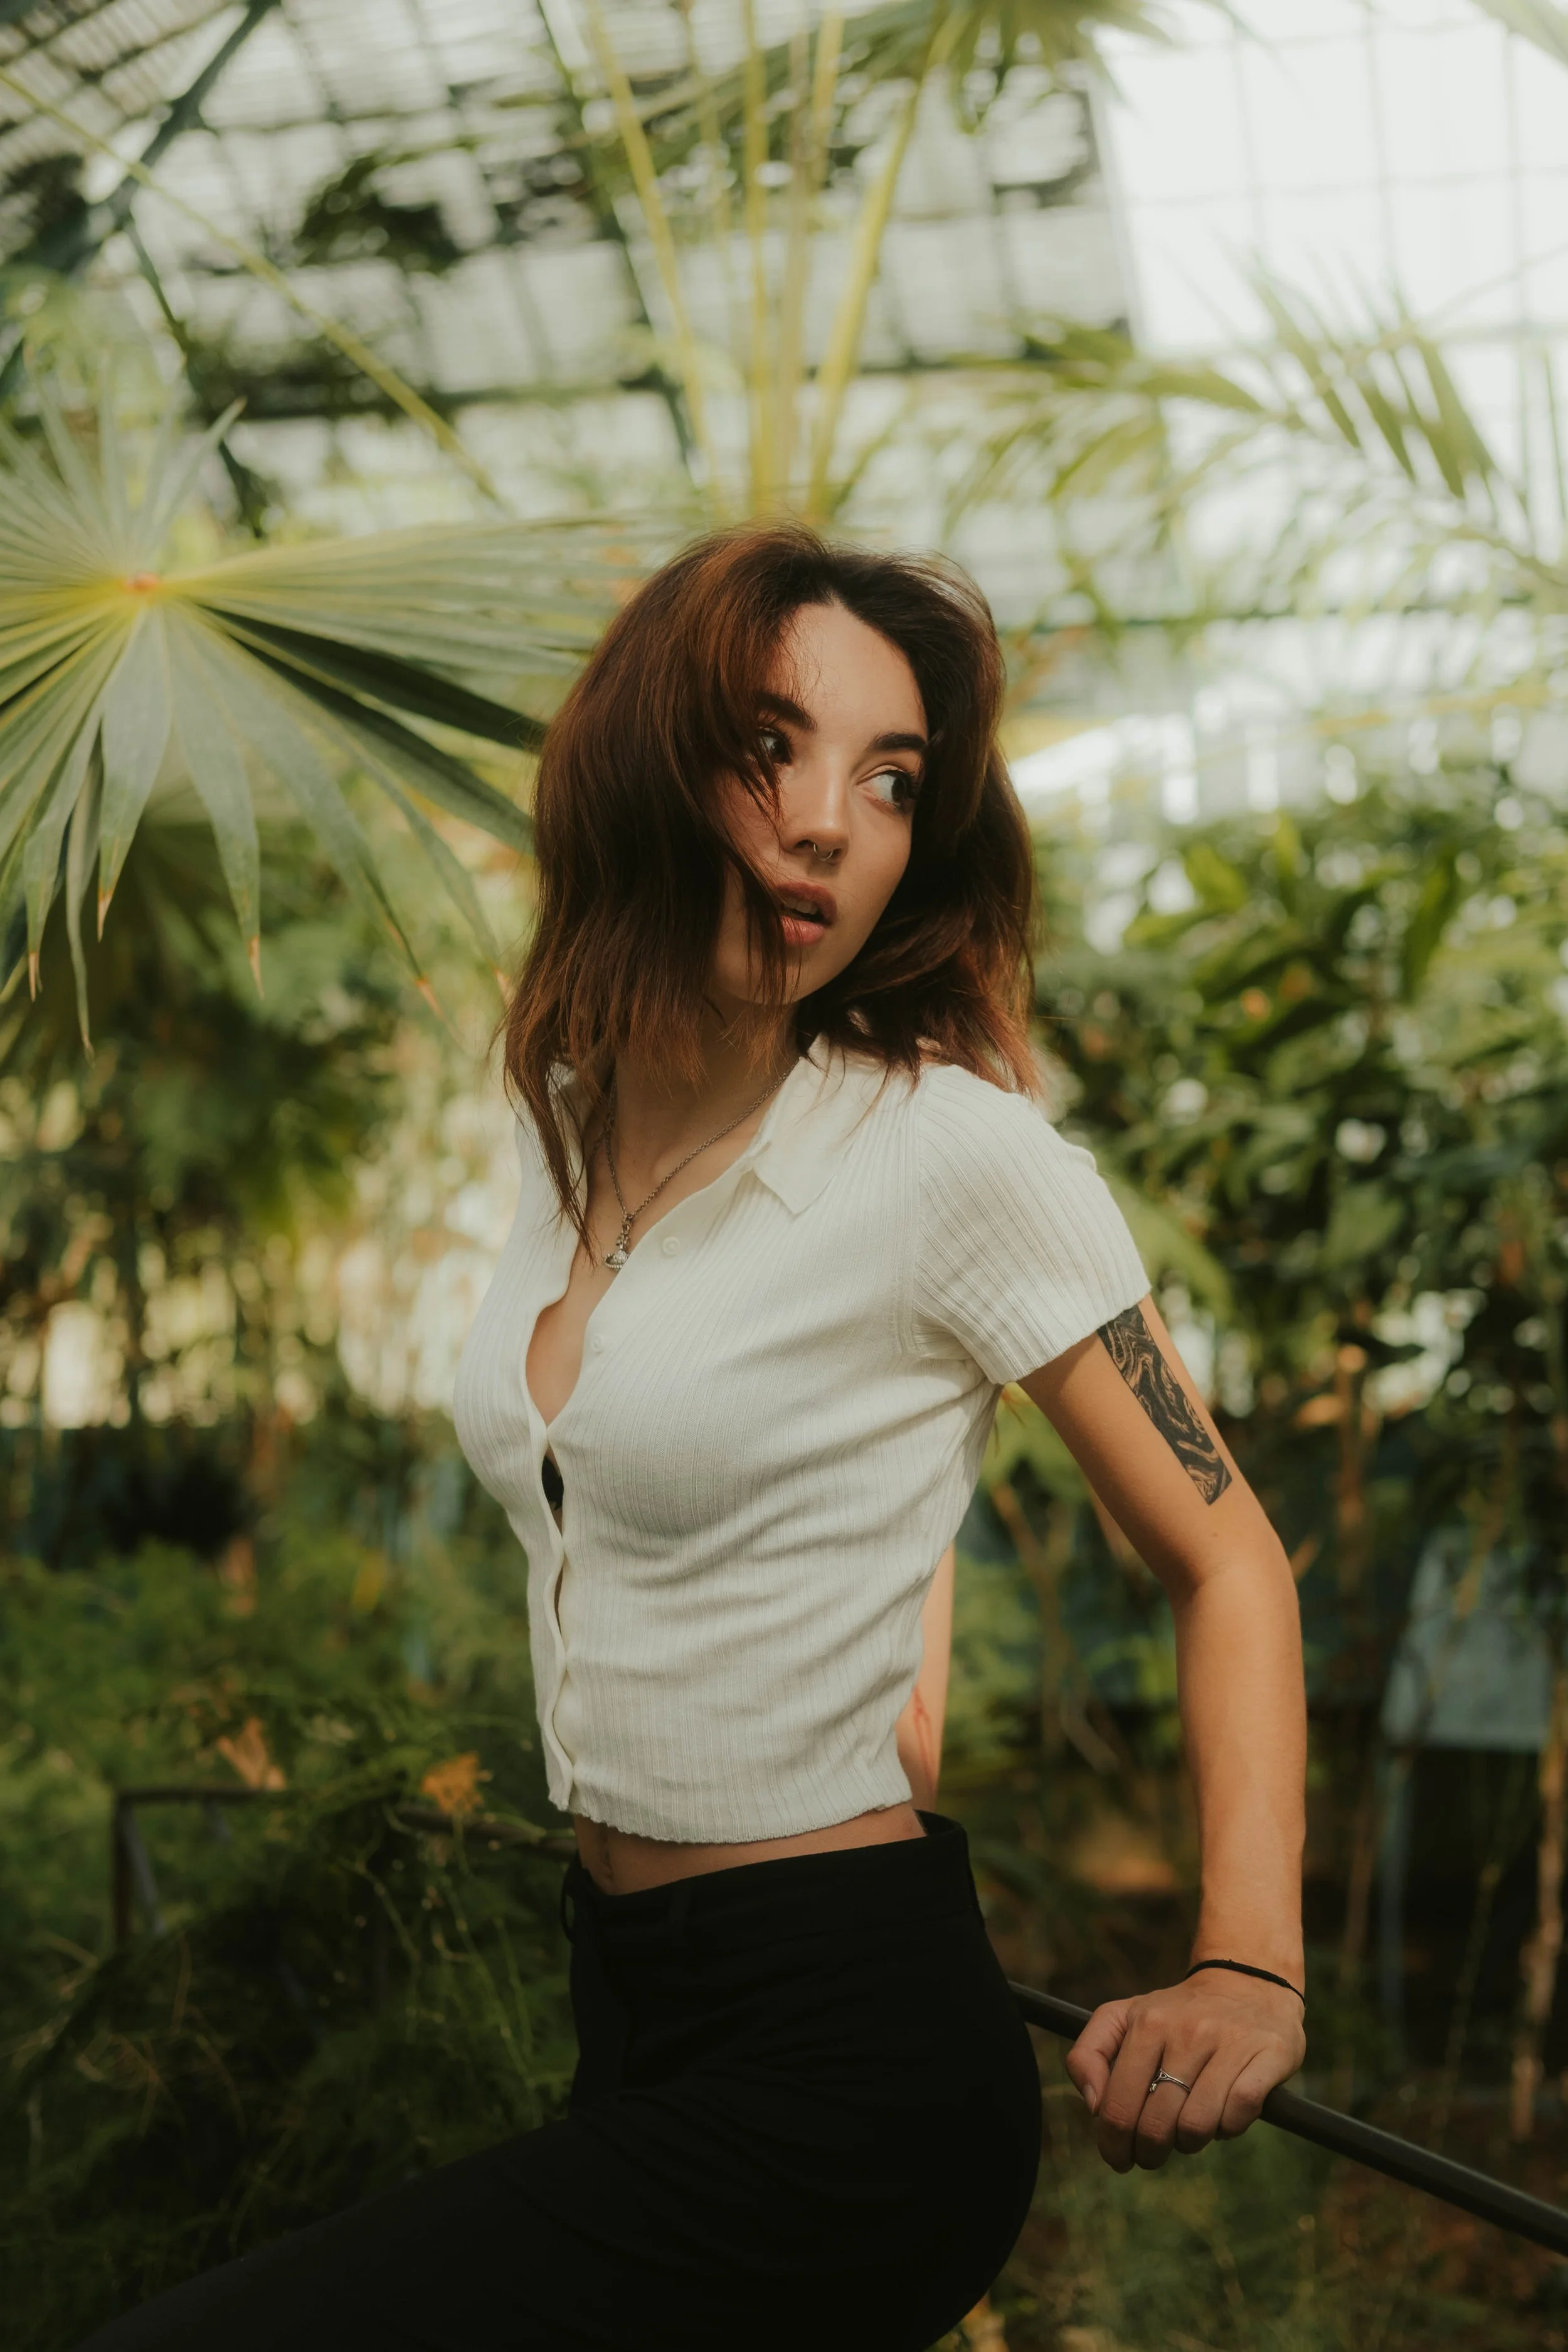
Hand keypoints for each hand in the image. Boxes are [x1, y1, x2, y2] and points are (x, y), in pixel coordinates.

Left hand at [1063, 1971, 1305, 2172]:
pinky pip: (1239, 2116)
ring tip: (1189, 2128)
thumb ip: (1090, 2054)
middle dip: (1150, 2152)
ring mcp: (1229, 2042)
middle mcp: (1187, 2030)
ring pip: (1197, 2127)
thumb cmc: (1177, 2014)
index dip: (1113, 2145)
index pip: (1117, 2106)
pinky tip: (1223, 2114)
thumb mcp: (1124, 2017)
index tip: (1119, 2157)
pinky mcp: (1268, 2054)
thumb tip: (1094, 2106)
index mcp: (1146, 2023)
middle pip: (1156, 2125)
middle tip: (1153, 2152)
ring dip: (1190, 2142)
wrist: (1248, 1981)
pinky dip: (1228, 2129)